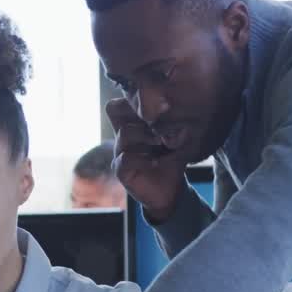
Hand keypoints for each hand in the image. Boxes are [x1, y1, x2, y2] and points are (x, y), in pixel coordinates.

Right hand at [106, 98, 188, 221]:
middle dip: (141, 115)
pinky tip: (157, 162)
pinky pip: (125, 159)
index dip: (132, 101)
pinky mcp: (120, 170)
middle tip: (161, 125)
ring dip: (147, 136)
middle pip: (115, 110)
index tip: (157, 108)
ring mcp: (119, 152)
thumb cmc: (173, 158)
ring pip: (125, 133)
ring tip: (163, 143)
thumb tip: (177, 103)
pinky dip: (143, 159)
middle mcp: (122, 136)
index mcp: (132, 124)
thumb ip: (172, 121)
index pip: (117, 104)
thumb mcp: (175, 136)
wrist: (171, 189)